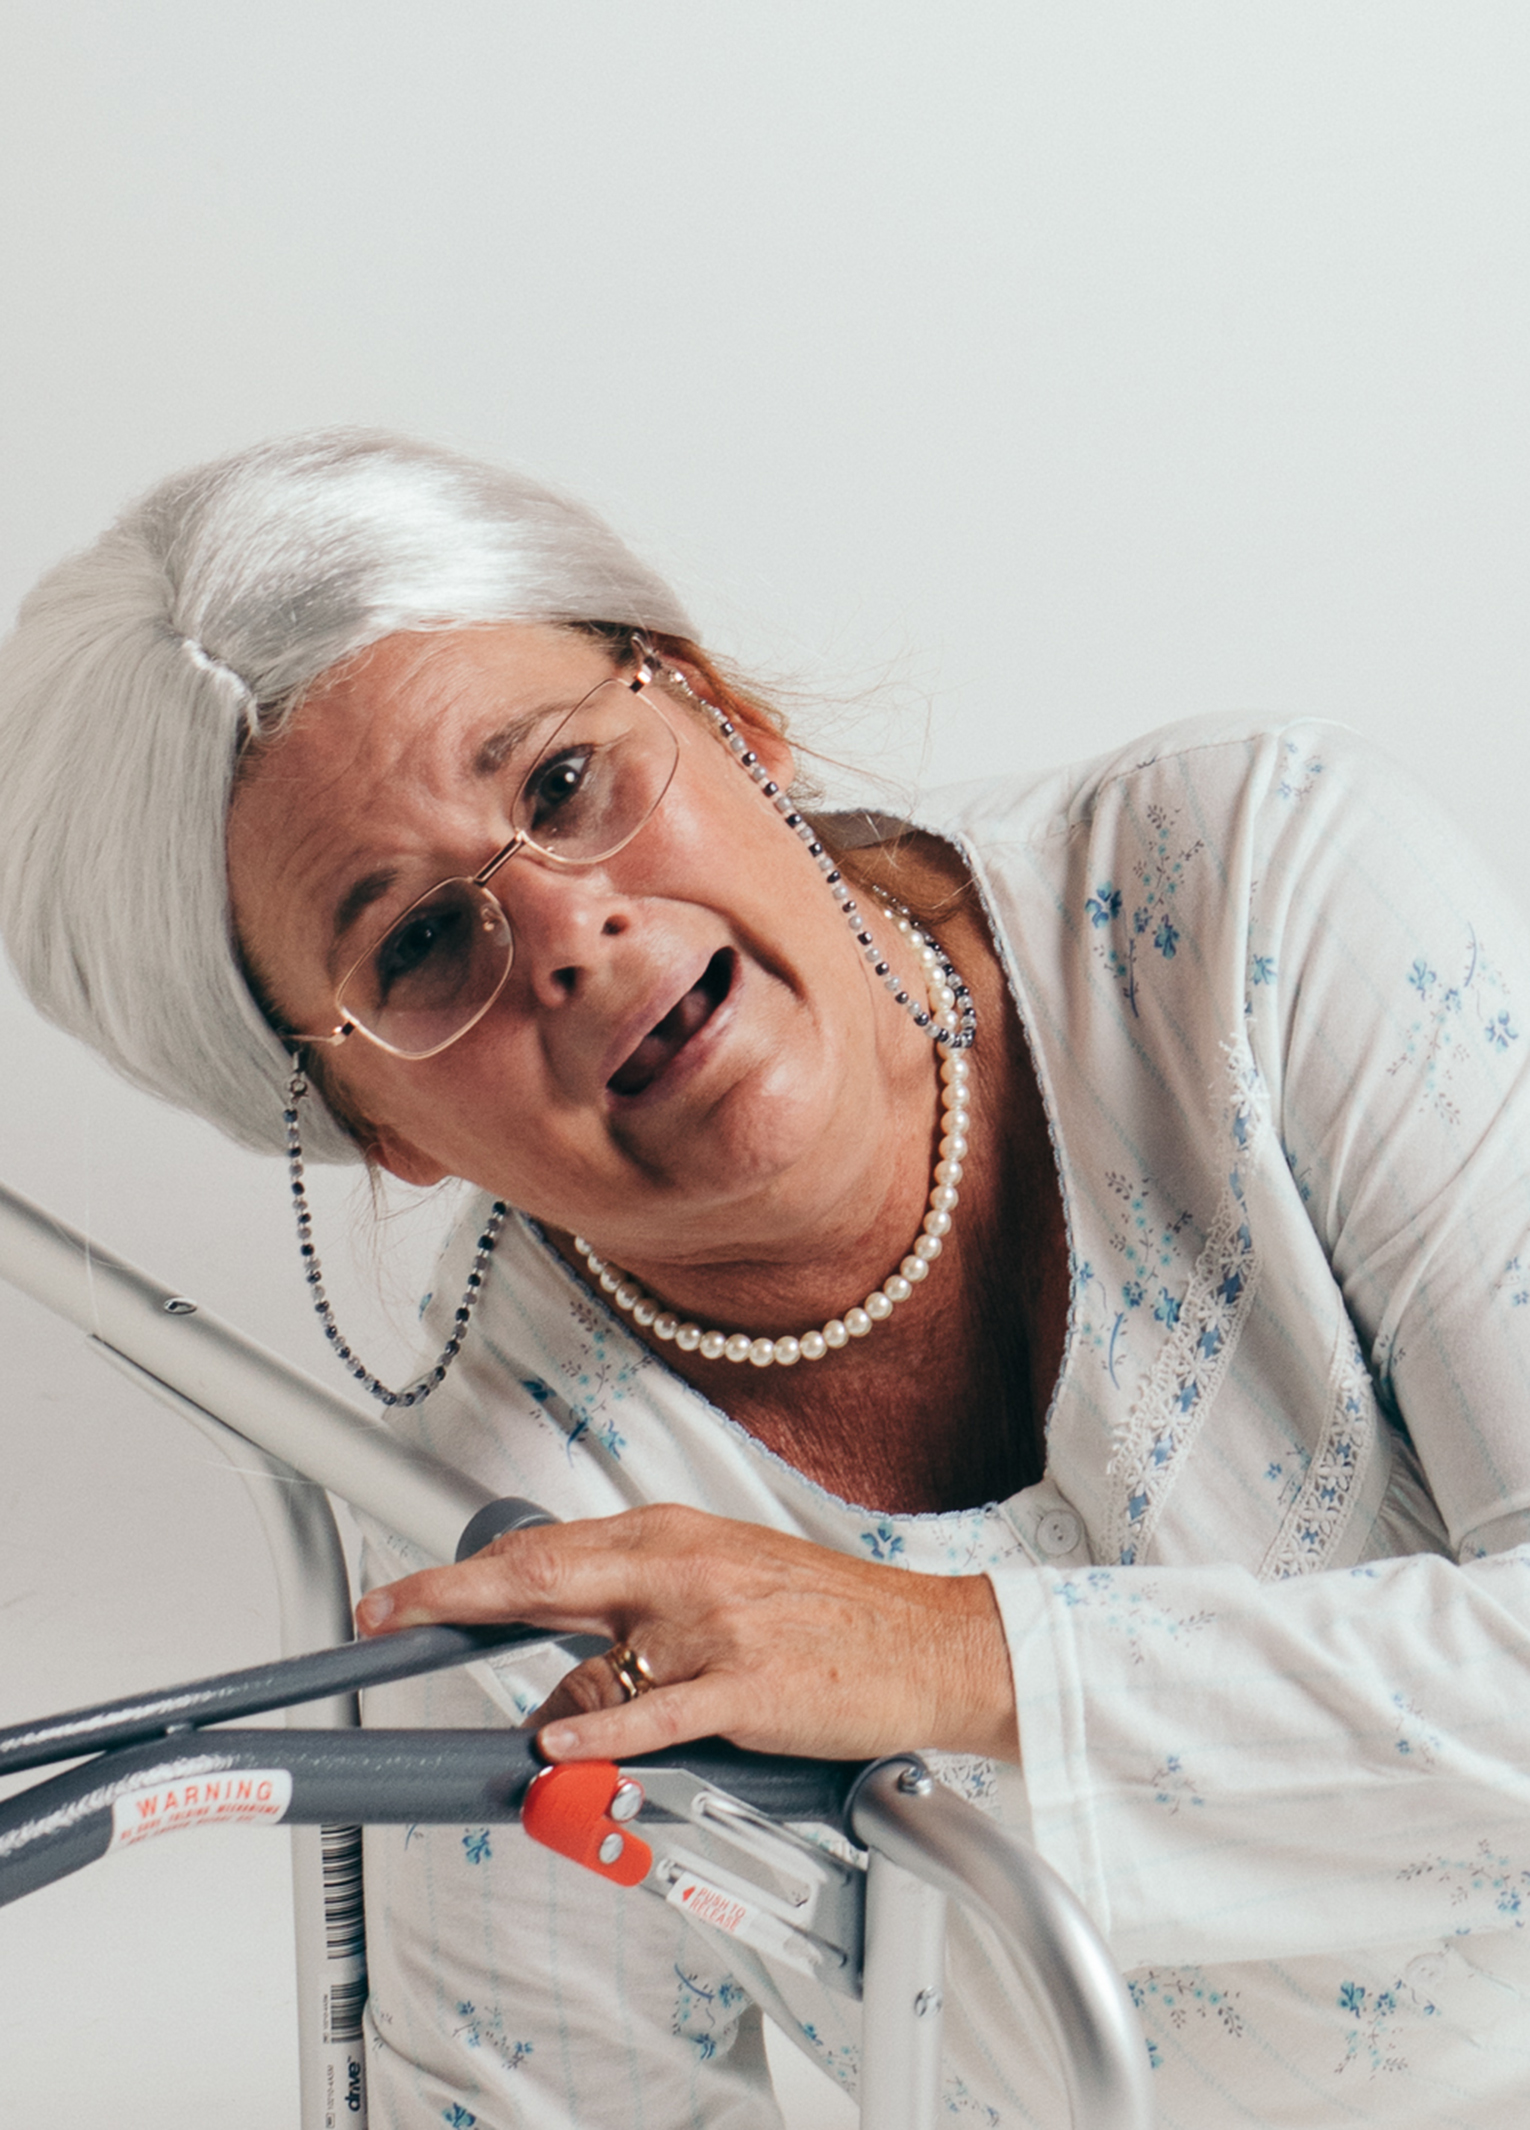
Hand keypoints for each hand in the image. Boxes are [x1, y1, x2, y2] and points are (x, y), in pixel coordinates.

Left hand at [356, 1503, 1019, 1766]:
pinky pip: (655, 1711)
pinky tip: (561, 1741)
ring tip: (547, 1741)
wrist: (933, 1643)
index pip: (543, 1549)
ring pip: (593, 1658)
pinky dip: (601, 1729)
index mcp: (674, 1536)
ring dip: (551, 1708)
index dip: (461, 1574)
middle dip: (449, 1597)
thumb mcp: (725, 1589)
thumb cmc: (833, 1617)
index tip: (401, 1593)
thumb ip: (636, 1624)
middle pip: (539, 1574)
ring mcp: (715, 1624)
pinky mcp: (748, 1684)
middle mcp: (684, 1568)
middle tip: (386, 1615)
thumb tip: (558, 1681)